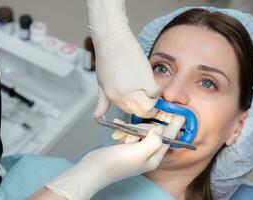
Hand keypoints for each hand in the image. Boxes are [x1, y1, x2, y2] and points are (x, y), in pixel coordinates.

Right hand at [46, 116, 184, 199]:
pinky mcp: (127, 147)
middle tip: (131, 131)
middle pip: (153, 134)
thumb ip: (153, 140)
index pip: (168, 140)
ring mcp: (136, 151)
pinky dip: (124, 131)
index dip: (174, 127)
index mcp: (154, 158)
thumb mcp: (139, 152)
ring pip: (140, 132)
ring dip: (130, 130)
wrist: (94, 169)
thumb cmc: (116, 163)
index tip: (181, 116)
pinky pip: (130, 134)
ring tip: (119, 135)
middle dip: (142, 128)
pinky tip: (117, 131)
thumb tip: (160, 129)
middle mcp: (147, 154)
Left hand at [87, 0, 159, 117]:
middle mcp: (123, 96)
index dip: (135, 108)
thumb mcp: (101, 84)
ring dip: (151, 100)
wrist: (112, 40)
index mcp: (113, 97)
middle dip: (145, 107)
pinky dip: (155, 90)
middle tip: (146, 97)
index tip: (140, 102)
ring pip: (149, 105)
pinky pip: (155, 92)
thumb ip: (102, 103)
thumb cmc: (106, 59)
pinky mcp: (145, 79)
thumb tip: (96, 116)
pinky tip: (150, 82)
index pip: (129, 111)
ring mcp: (134, 89)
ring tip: (147, 89)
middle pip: (140, 111)